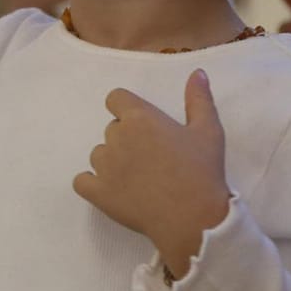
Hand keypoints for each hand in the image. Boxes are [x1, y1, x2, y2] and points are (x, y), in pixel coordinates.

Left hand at [72, 69, 231, 278]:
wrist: (193, 218)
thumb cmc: (202, 171)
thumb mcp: (208, 130)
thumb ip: (199, 99)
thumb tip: (197, 72)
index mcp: (139, 117)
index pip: (115, 98)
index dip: (126, 109)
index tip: (143, 125)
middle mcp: (116, 137)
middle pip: (111, 129)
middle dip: (127, 139)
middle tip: (151, 158)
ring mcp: (104, 166)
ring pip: (98, 154)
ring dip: (112, 162)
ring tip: (137, 179)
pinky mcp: (97, 193)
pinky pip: (82, 181)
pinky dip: (92, 184)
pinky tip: (112, 191)